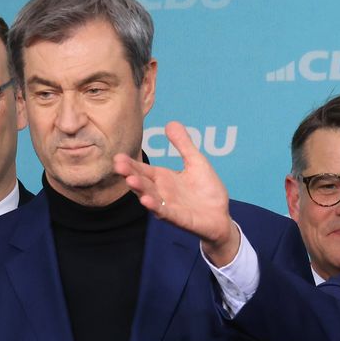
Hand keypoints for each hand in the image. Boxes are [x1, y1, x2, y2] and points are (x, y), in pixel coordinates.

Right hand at [114, 121, 238, 265]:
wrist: (221, 215)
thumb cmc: (206, 190)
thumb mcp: (196, 162)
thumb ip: (184, 145)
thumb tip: (171, 122)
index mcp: (163, 178)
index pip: (143, 170)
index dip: (131, 164)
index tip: (118, 157)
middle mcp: (162, 192)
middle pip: (142, 182)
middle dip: (130, 174)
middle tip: (118, 165)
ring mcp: (169, 206)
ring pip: (150, 197)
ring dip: (141, 189)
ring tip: (131, 180)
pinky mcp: (179, 218)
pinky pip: (166, 212)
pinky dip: (156, 207)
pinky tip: (147, 201)